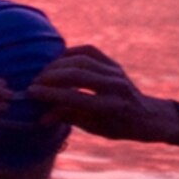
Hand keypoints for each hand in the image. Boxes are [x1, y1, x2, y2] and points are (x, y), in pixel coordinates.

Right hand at [29, 46, 178, 141]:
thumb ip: (68, 117)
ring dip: (58, 65)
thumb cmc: (117, 127)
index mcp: (110, 107)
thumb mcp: (93, 127)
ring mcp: (116, 72)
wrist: (147, 116)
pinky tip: (58, 60)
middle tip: (34, 82)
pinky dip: (71, 53)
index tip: (30, 92)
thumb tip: (41, 117)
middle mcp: (115, 86)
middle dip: (51, 77)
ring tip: (43, 73)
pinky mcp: (114, 64)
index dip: (50, 94)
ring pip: (81, 60)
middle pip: (76, 74)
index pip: (74, 97)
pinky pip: (89, 51)